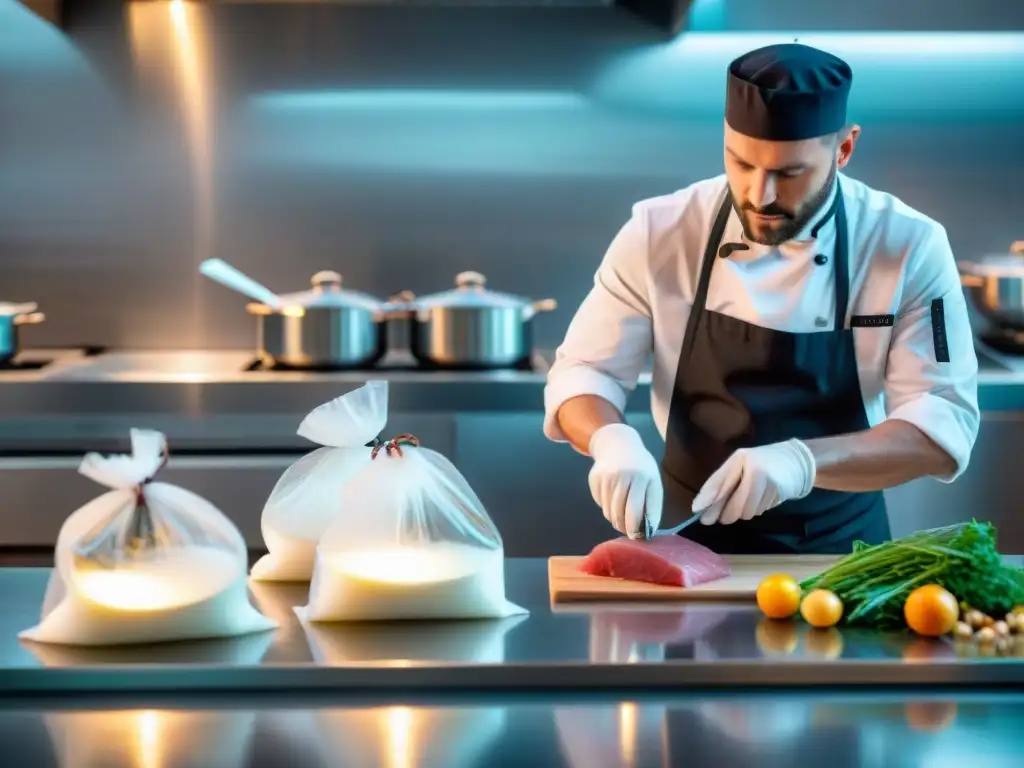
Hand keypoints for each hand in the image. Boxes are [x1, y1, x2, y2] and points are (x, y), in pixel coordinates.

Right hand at [588, 424, 662, 537]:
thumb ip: (651, 504)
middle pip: (619, 513)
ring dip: (615, 520)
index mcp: (641, 477)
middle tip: (628, 531)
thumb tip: (649, 530)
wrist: (617, 444)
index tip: (637, 537)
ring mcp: (606, 477)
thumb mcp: (652, 480)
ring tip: (622, 518)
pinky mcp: (595, 479)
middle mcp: (622, 476)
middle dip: (624, 527)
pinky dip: (607, 508)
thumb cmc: (640, 466)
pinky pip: (600, 504)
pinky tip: (613, 499)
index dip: (635, 527)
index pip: (636, 510)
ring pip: (608, 511)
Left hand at [692, 439, 815, 524]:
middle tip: (718, 519)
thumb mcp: (741, 465)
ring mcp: (768, 480)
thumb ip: (724, 482)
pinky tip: (760, 500)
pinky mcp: (778, 492)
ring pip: (747, 510)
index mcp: (739, 458)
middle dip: (725, 513)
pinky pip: (759, 510)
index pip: (719, 480)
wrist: (797, 460)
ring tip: (744, 504)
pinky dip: (755, 509)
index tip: (696, 510)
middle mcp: (753, 468)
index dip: (707, 497)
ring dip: (742, 513)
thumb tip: (703, 505)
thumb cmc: (762, 463)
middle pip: (734, 501)